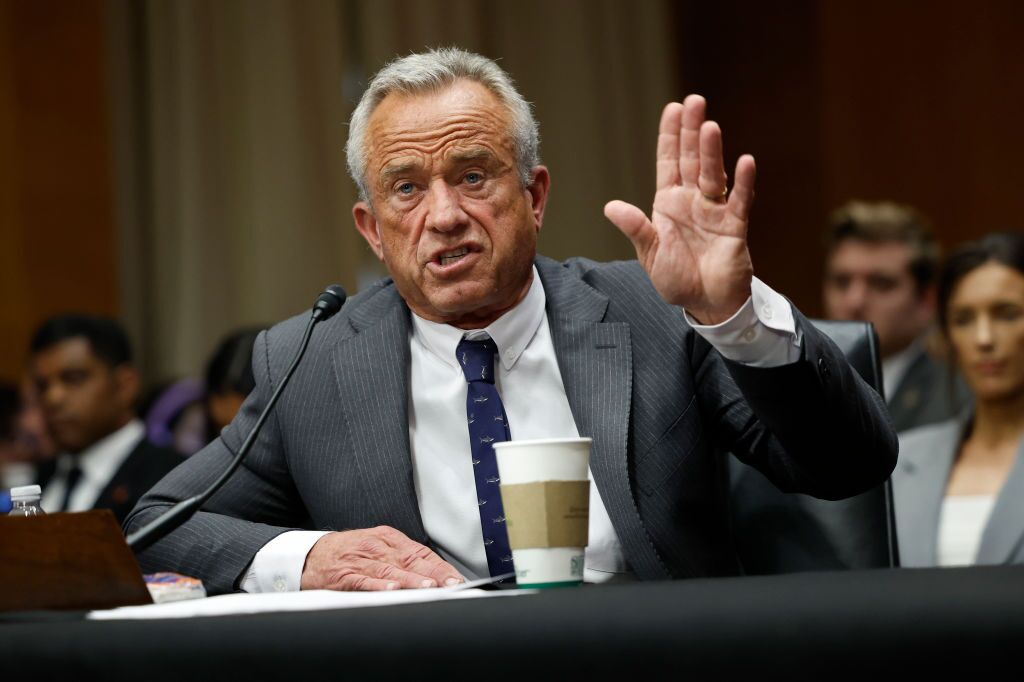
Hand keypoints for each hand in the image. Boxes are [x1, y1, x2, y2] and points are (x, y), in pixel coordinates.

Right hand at [300, 526, 464, 590]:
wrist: (311, 554)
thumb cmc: (349, 552)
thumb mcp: (377, 547)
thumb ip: (401, 558)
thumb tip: (432, 573)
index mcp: (387, 538)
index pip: (419, 552)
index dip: (439, 567)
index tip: (455, 578)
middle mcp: (376, 547)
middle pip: (409, 560)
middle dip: (433, 574)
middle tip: (450, 584)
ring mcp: (360, 561)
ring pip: (390, 570)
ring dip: (411, 579)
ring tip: (428, 587)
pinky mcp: (344, 575)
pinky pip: (363, 580)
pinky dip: (378, 584)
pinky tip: (391, 589)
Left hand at [604, 95, 755, 324]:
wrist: (706, 304)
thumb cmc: (677, 279)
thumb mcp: (650, 254)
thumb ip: (636, 228)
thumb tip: (610, 206)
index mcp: (669, 204)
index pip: (669, 162)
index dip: (671, 136)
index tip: (673, 108)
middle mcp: (693, 201)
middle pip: (692, 160)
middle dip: (692, 131)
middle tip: (695, 101)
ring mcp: (715, 211)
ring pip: (713, 174)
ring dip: (712, 151)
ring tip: (710, 126)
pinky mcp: (734, 226)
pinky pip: (740, 201)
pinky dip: (743, 182)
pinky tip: (745, 162)